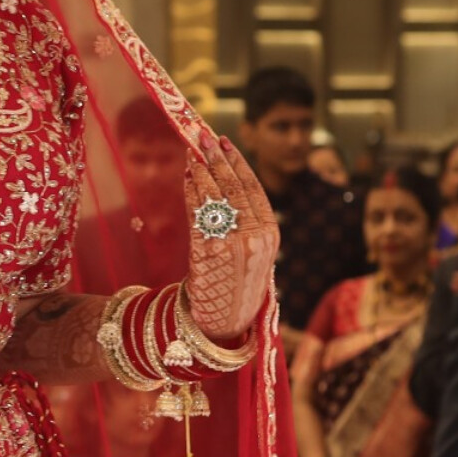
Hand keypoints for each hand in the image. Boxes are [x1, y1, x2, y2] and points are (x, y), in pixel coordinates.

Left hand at [184, 135, 277, 343]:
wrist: (228, 319)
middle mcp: (256, 237)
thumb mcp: (254, 249)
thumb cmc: (238, 280)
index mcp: (271, 233)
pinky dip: (191, 193)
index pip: (254, 189)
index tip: (225, 143)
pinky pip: (198, 215)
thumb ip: (246, 219)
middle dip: (217, 159)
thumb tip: (224, 179)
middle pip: (234, 188)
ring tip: (191, 154)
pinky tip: (186, 177)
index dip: (238, 163)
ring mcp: (233, 245)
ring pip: (215, 198)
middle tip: (202, 137)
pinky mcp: (210, 252)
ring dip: (201, 172)